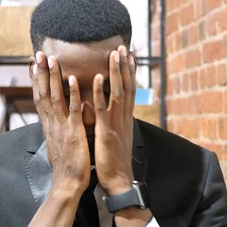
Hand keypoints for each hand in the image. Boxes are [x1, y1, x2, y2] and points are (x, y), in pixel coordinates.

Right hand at [30, 51, 91, 194]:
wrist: (67, 184)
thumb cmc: (66, 167)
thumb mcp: (58, 144)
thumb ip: (57, 130)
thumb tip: (53, 124)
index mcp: (49, 125)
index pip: (40, 97)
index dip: (36, 80)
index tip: (33, 64)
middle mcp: (52, 123)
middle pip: (43, 93)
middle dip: (40, 72)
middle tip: (38, 53)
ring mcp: (61, 126)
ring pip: (55, 97)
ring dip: (53, 77)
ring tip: (51, 59)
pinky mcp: (73, 132)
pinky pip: (72, 109)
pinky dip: (72, 94)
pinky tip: (72, 79)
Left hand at [93, 45, 136, 195]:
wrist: (118, 180)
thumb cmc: (114, 161)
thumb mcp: (116, 137)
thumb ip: (114, 122)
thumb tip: (111, 112)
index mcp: (125, 118)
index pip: (129, 90)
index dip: (129, 73)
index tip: (128, 56)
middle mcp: (124, 117)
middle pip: (127, 86)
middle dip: (125, 66)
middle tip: (124, 47)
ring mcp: (116, 123)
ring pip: (118, 92)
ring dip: (116, 72)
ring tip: (114, 54)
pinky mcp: (106, 131)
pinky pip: (103, 108)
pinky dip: (100, 92)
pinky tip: (97, 78)